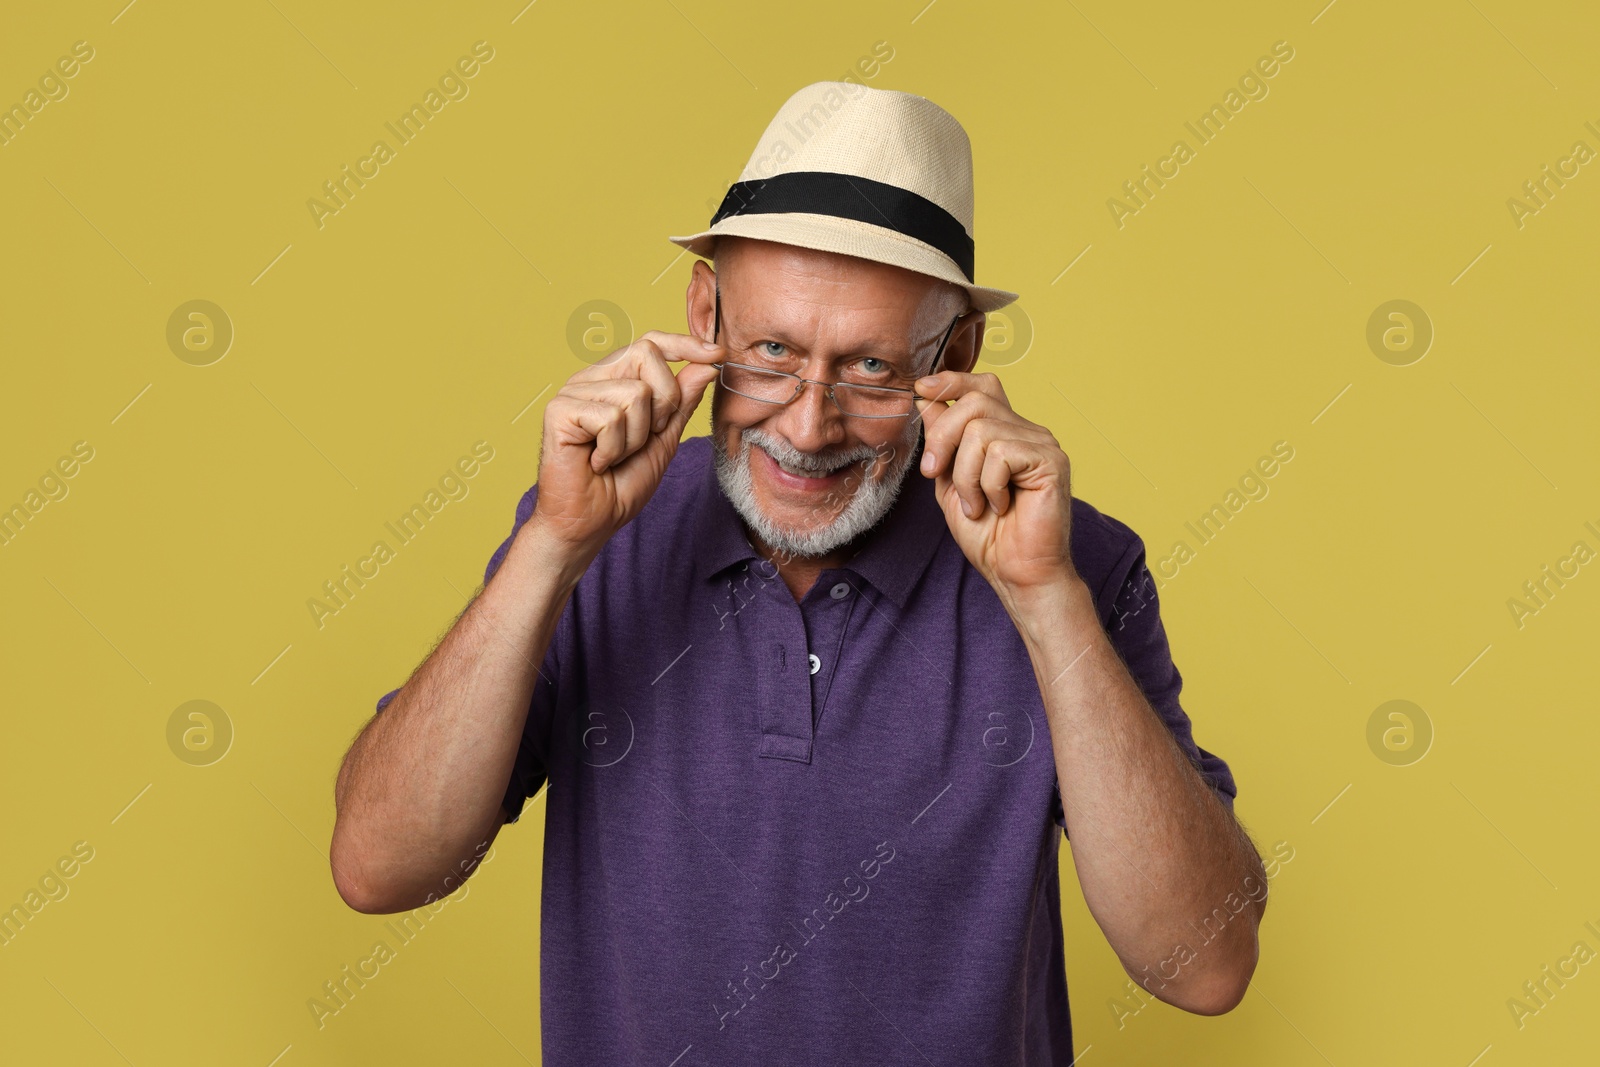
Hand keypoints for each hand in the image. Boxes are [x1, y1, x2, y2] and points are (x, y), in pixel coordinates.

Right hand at [531, 331, 721, 562]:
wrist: (591, 522)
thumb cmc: (621, 484)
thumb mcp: (664, 440)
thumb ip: (681, 402)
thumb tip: (706, 364)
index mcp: (615, 380)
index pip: (650, 343)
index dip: (684, 344)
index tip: (716, 355)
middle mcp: (592, 379)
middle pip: (646, 354)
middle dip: (664, 402)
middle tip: (646, 437)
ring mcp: (573, 392)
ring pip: (634, 392)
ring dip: (636, 437)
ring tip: (614, 456)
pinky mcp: (559, 410)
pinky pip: (610, 416)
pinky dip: (614, 448)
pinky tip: (597, 462)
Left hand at [914, 370, 1079, 597]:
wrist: (1015, 572)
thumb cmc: (988, 535)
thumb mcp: (950, 482)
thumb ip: (942, 442)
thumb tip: (927, 400)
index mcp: (1006, 433)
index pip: (983, 386)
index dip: (952, 381)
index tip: (922, 390)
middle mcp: (1027, 432)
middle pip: (975, 401)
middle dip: (942, 437)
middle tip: (934, 474)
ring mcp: (1042, 444)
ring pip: (981, 430)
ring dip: (964, 474)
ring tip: (976, 504)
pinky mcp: (1051, 461)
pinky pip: (1000, 454)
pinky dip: (988, 485)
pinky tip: (999, 506)